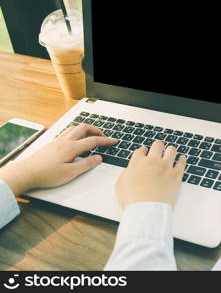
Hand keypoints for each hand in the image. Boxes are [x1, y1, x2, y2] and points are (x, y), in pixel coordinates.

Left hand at [0, 124, 117, 195]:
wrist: (26, 173)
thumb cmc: (46, 174)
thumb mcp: (70, 173)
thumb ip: (86, 164)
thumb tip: (98, 158)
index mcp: (71, 147)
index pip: (93, 140)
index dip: (106, 140)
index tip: (114, 141)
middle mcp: (65, 141)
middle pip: (84, 128)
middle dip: (96, 130)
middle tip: (104, 136)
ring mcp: (58, 140)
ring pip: (75, 128)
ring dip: (86, 129)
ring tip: (92, 135)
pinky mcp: (52, 143)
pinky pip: (68, 131)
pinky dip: (77, 131)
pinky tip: (76, 138)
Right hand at [116, 140, 186, 207]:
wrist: (146, 209)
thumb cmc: (132, 200)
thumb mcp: (120, 185)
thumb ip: (126, 173)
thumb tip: (130, 170)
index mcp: (137, 162)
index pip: (141, 150)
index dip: (143, 150)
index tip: (145, 152)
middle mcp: (152, 161)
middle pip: (157, 145)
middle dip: (157, 146)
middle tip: (158, 150)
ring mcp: (165, 167)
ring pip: (171, 150)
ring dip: (170, 151)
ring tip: (170, 152)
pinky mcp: (176, 175)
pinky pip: (182, 162)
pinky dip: (181, 159)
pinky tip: (181, 159)